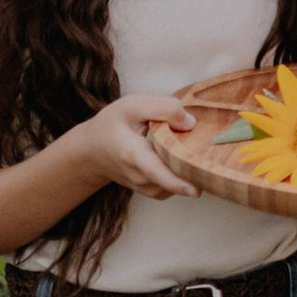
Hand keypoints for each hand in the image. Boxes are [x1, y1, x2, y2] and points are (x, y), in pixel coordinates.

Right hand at [79, 94, 199, 196]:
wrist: (92, 150)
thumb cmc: (112, 124)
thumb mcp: (133, 105)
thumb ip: (163, 108)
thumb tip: (191, 123)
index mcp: (133, 154)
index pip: (158, 173)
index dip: (179, 183)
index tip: (197, 190)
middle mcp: (140, 177)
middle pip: (175, 179)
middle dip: (193, 168)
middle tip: (204, 151)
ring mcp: (146, 188)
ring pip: (177, 184)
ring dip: (188, 170)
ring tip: (187, 148)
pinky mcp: (153, 191)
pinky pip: (175, 186)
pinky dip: (182, 174)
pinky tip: (181, 157)